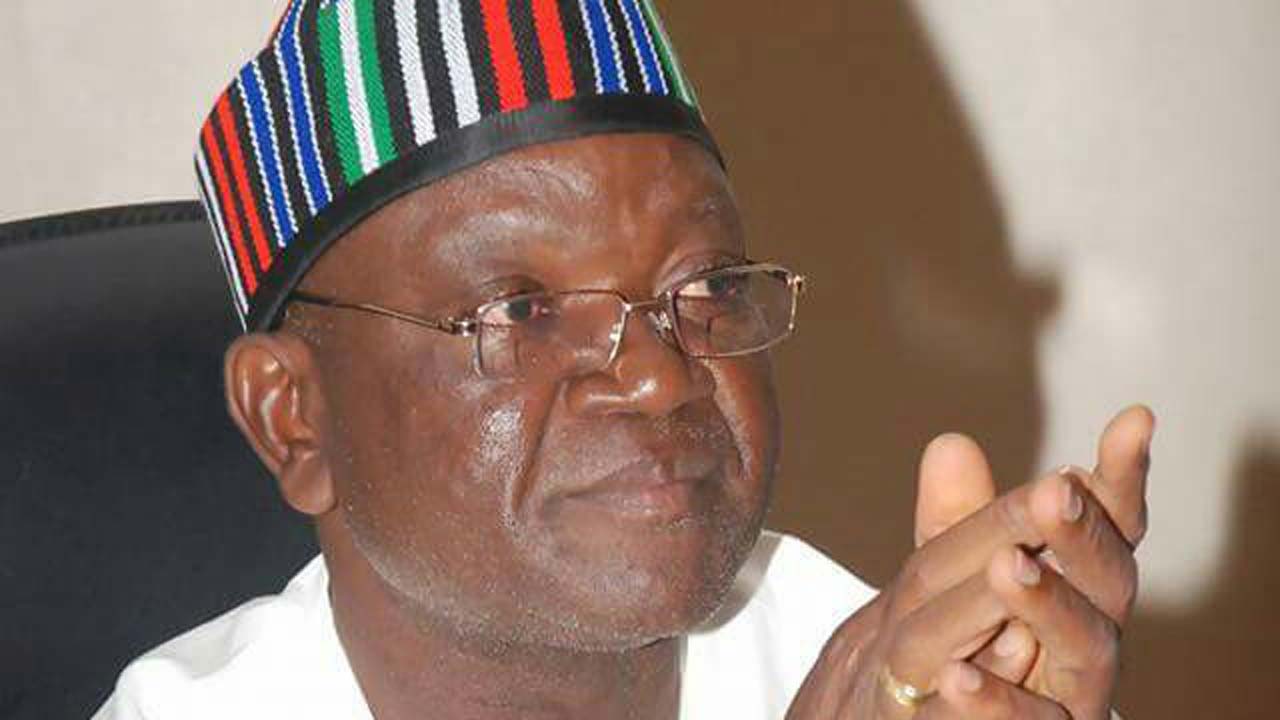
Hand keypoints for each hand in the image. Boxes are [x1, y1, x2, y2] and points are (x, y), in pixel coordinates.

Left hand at [785, 406, 1153, 718]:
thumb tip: (951, 444)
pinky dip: (994, 701)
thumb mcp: (954, 573)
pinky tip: (958, 675)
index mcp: (1077, 581)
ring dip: (1048, 603)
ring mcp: (1073, 690)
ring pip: (1084, 647)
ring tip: (1006, 566)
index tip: (1133, 420)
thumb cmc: (965, 640)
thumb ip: (959, 519)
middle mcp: (1088, 631)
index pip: (1108, 525)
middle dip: (1084, 534)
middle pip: (1109, 580)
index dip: (1122, 477)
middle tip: (1055, 492)